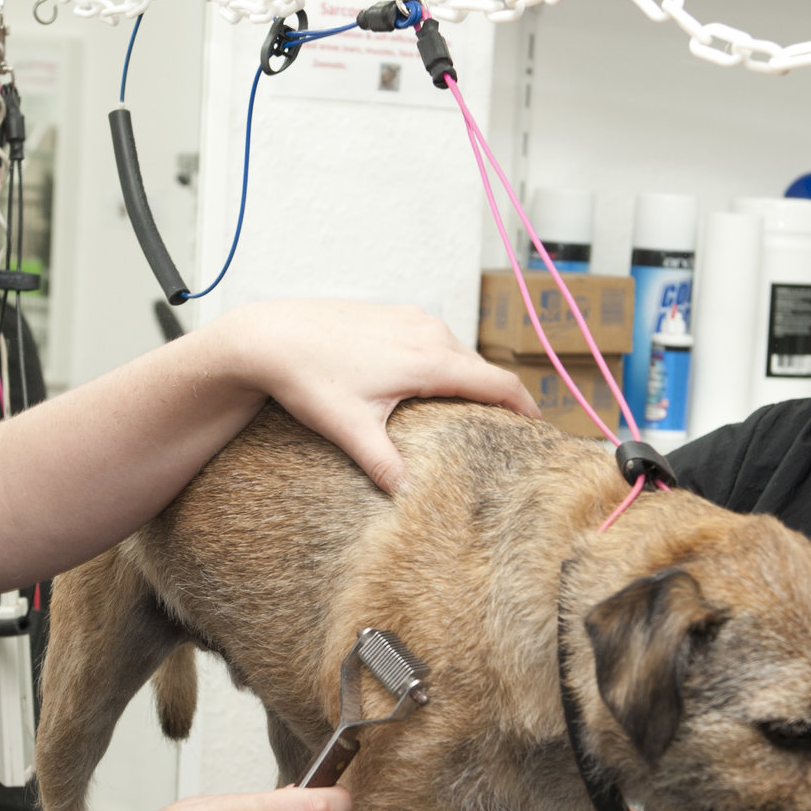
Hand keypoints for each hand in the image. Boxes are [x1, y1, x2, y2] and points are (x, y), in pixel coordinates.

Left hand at [205, 301, 535, 492]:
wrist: (270, 335)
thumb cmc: (309, 378)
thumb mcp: (348, 428)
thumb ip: (383, 463)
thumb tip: (406, 496)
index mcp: (429, 359)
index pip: (497, 382)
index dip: (524, 406)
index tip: (539, 428)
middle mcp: (428, 331)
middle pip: (480, 368)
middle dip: (496, 397)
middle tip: (505, 431)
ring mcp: (411, 318)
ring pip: (456, 352)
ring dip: (466, 378)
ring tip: (470, 412)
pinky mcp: (392, 313)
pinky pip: (433, 340)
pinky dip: (441, 362)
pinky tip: (426, 387)